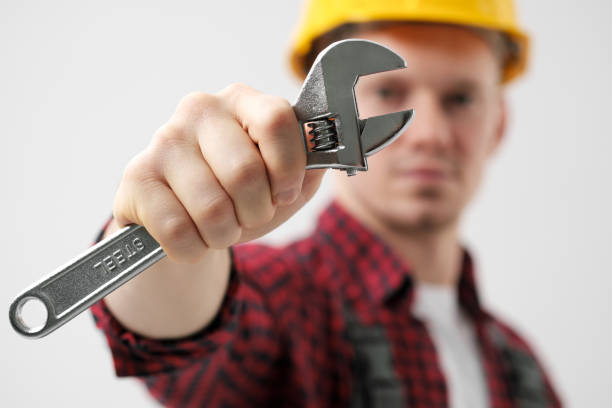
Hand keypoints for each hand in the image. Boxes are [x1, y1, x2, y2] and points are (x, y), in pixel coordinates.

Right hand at [113, 84, 325, 262]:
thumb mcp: (285, 181)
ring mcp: (163, 140)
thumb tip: (325, 149)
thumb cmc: (241, 197)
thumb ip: (311, 164)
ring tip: (218, 227)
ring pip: (212, 210)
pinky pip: (178, 232)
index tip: (284, 192)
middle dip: (255, 212)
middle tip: (246, 215)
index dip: (288, 169)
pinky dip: (193, 249)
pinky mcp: (136, 178)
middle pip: (245, 173)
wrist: (186, 221)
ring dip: (224, 235)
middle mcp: (200, 109)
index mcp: (243, 102)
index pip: (277, 121)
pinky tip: (190, 236)